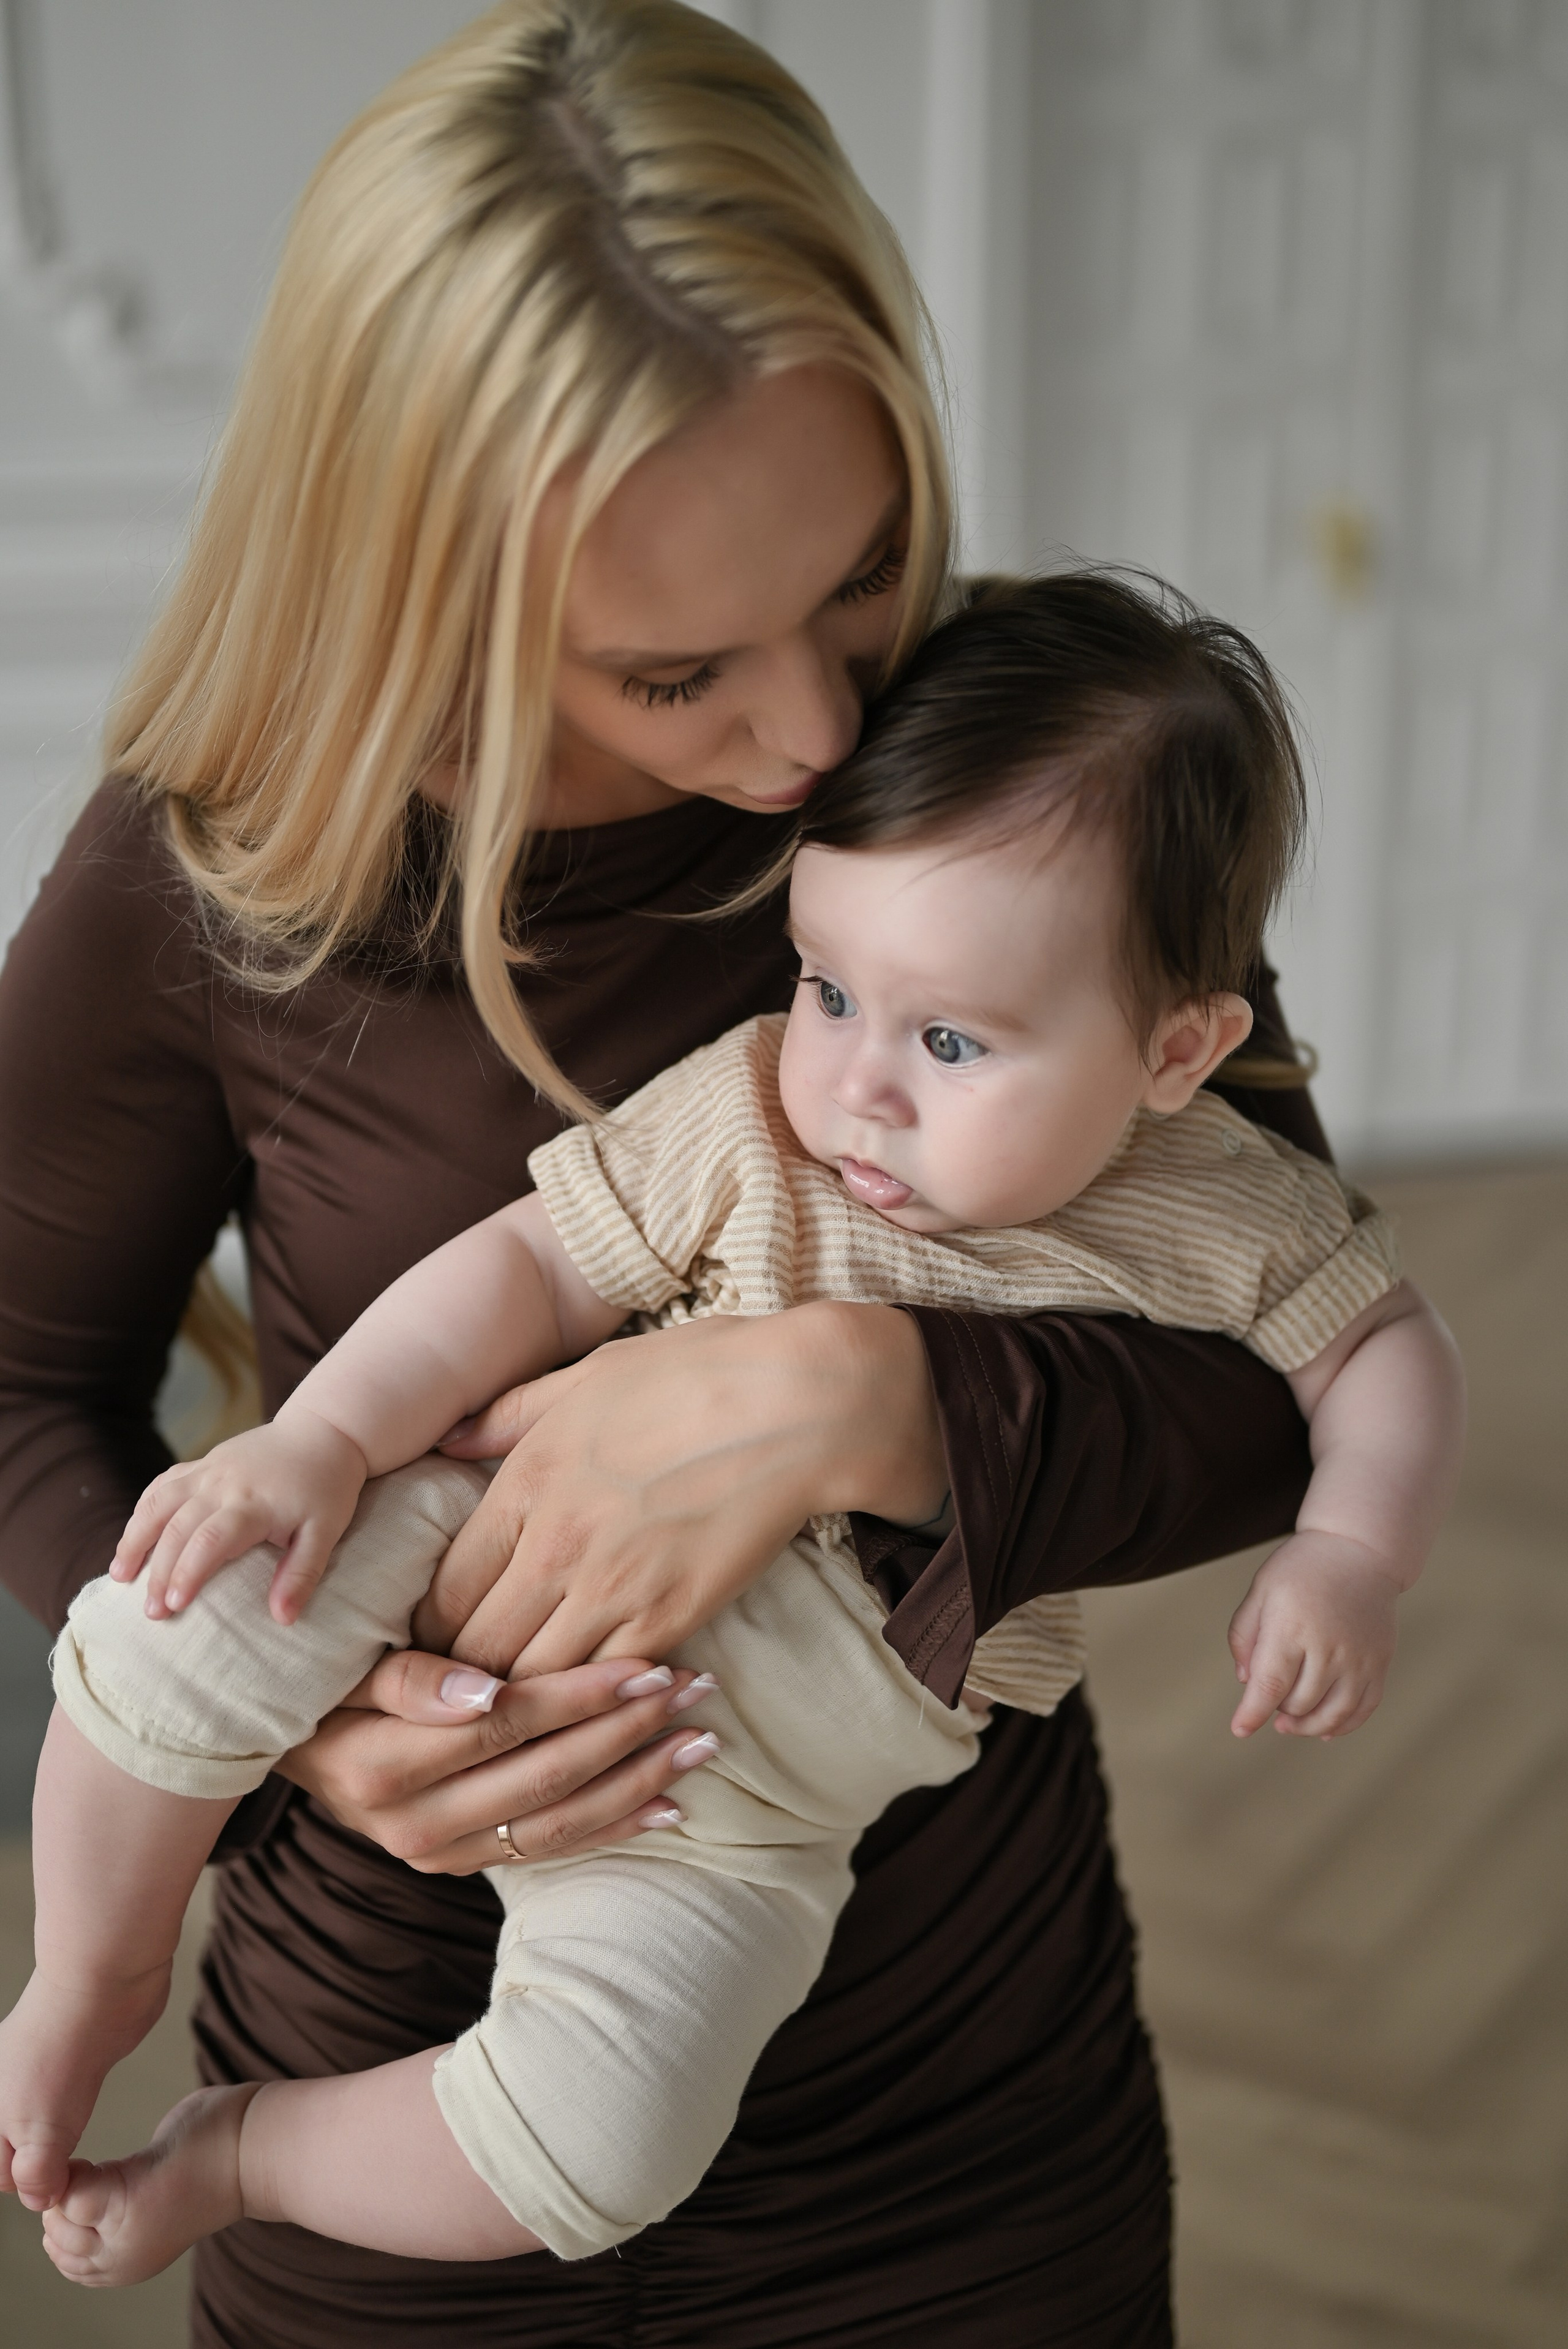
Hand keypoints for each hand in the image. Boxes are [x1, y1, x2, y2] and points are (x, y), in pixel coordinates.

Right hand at [110, 1410, 366, 1624]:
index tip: (173, 1605)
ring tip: (120, 1575)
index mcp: (253, 1503)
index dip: (187, 1572)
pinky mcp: (204, 1462)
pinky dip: (144, 1509)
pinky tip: (133, 1536)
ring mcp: (209, 1469)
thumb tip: (282, 1618)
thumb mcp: (326, 1531)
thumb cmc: (327, 1486)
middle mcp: (223, 1484)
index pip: (210, 1540)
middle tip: (150, 1612)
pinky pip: (164, 1483)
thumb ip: (302, 1573)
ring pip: (159, 1502)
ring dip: (135, 1538)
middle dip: (159, 1571)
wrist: (323, 1431)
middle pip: (178, 1527)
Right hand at [275, 1648, 720, 1872]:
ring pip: (557, 1820)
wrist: (284, 1743)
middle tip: (697, 1690)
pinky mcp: (457, 1866)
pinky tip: (669, 1806)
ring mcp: (435, 1854)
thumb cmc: (323, 1678)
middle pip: (544, 1775)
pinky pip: (548, 1851)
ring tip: (702, 1742)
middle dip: (629, 1732)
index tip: (652, 1663)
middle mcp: (409, 1825)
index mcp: (381, 1765)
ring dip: (638, 1781)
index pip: (507, 1723)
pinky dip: (612, 1828)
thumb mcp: (346, 1664)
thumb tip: (484, 1692)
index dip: (583, 1693)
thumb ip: (407, 1676)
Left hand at [419, 1301, 944, 1677]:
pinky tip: (598, 1708)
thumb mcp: (590, 1374)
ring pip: (533, 1686)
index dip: (431, 1632)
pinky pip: (608, 1688)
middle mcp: (554, 1545)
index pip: (444, 1590)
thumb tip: (449, 1438)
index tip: (439, 1646)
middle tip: (471, 1696)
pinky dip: (597, 1703)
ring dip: (527, 1705)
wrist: (800, 1404)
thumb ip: (511, 1412)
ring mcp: (612, 1589)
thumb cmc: (698, 1373)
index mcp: (525, 1481)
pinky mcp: (671, 1617)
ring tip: (528, 1716)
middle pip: (476, 1651)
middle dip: (465, 1682)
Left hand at [1227, 1530, 1400, 1741]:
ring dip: (1307, 1727)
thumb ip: (1244, 1637)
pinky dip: (1342, 1726)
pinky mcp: (1380, 1662)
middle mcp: (1330, 1646)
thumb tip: (1246, 1682)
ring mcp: (1360, 1658)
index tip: (1239, 1729)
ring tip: (1289, 1723)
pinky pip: (1363, 1709)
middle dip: (1277, 1709)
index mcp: (1292, 1626)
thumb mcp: (1260, 1590)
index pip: (1270, 1684)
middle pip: (1299, 1703)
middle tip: (1269, 1694)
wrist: (1359, 1549)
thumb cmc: (1301, 1568)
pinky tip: (1324, 1730)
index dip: (1252, 1713)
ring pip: (1333, 1715)